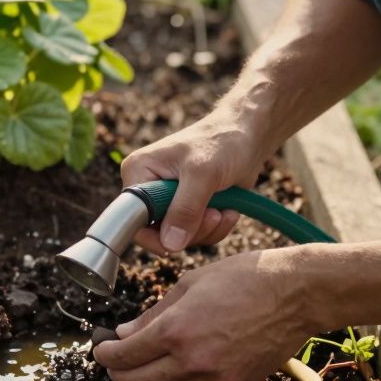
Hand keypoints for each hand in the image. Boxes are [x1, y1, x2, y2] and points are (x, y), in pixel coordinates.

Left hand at [91, 247, 312, 380]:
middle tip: (116, 364)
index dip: (105, 356)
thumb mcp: (190, 283)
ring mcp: (216, 377)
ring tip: (152, 363)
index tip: (101, 351)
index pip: (124, 356)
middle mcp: (192, 360)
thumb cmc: (245, 277)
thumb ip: (154, 313)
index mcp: (175, 330)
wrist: (297, 293)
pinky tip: (189, 361)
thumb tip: (125, 332)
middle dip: (120, 376)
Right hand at [121, 108, 269, 253]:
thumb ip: (185, 209)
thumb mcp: (203, 174)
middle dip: (191, 230)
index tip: (181, 238)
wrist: (248, 135)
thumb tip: (170, 245)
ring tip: (223, 209)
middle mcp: (149, 187)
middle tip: (214, 214)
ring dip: (207, 229)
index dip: (154, 236)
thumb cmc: (222, 142)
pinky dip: (215, 228)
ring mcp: (169, 199)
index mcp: (139, 172)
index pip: (131, 218)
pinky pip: (196, 234)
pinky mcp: (189, 208)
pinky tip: (228, 210)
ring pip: (179, 238)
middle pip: (158, 233)